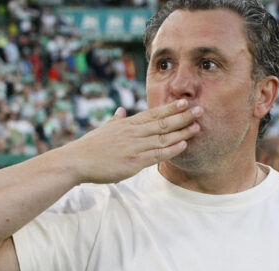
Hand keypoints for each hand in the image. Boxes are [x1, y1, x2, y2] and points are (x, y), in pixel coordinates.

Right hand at [65, 100, 202, 183]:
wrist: (77, 161)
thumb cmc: (90, 147)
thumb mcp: (104, 129)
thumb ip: (116, 120)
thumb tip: (120, 110)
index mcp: (127, 124)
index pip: (154, 113)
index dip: (171, 108)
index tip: (185, 101)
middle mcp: (133, 132)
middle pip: (163, 123)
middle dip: (183, 116)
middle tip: (200, 109)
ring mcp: (135, 147)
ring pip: (163, 137)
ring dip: (182, 132)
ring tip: (197, 126)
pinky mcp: (134, 162)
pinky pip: (157, 154)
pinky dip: (171, 149)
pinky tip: (183, 145)